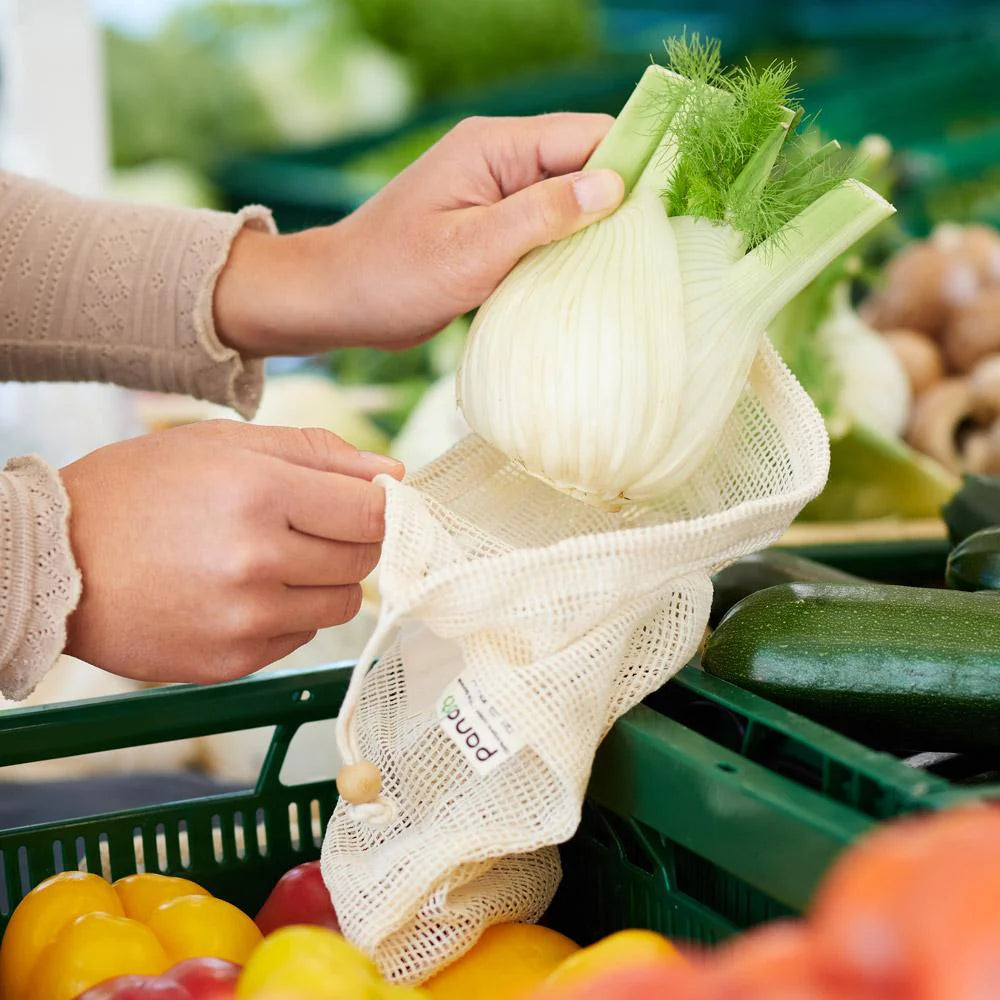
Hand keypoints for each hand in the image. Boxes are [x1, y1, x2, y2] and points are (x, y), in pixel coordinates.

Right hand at [60, 420, 402, 683]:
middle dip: (354, 538)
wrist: (54, 561)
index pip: (375, 511)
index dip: (384, 504)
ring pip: (343, 603)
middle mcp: (256, 562)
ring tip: (275, 556)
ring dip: (326, 578)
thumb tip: (392, 472)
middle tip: (313, 524)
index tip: (373, 502)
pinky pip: (300, 635)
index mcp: (259, 493)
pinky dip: (289, 611)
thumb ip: (317, 452)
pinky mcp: (231, 662)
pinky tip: (244, 590)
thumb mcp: (223, 443)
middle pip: (365, 559)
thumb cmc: (139, 489)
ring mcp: (244, 620)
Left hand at [215, 113, 622, 356]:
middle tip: (659, 246)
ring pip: (567, 203)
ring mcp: (495, 196)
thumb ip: (542, 215)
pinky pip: (544, 231)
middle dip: (620, 201)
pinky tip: (588, 281)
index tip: (673, 202)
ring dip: (594, 232)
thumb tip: (614, 187)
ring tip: (633, 267)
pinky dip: (567, 251)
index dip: (634, 162)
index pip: (586, 137)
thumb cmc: (393, 276)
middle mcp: (499, 162)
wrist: (337, 302)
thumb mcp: (472, 250)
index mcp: (494, 148)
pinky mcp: (490, 230)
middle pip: (582, 166)